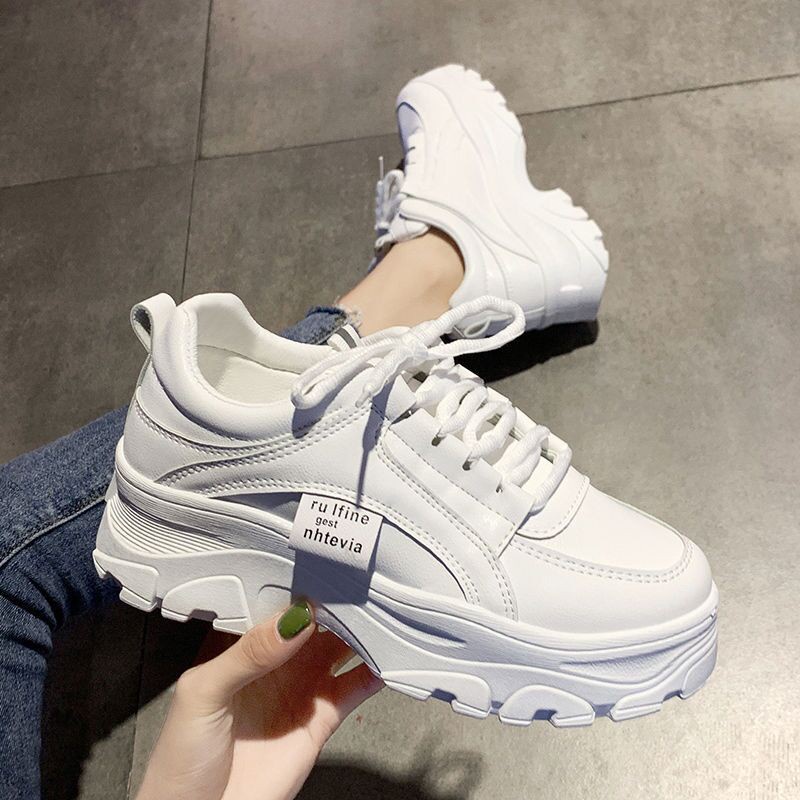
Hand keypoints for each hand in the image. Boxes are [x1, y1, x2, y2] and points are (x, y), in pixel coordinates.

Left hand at [136, 601, 382, 799]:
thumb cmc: (181, 758)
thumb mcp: (203, 694)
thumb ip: (247, 654)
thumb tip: (293, 620)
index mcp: (241, 645)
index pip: (276, 603)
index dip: (299, 584)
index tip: (326, 564)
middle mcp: (275, 661)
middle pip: (315, 622)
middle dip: (338, 603)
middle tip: (363, 584)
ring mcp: (300, 688)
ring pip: (339, 648)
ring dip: (361, 631)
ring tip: (383, 613)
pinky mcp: (320, 719)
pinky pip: (353, 688)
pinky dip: (373, 673)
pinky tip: (388, 659)